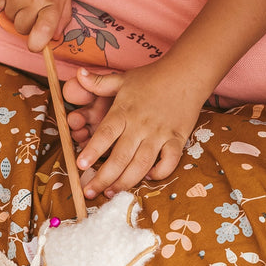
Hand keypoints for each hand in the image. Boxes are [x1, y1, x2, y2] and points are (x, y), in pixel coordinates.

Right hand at [0, 0, 70, 52]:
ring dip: (16, 10)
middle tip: (32, 2)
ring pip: (11, 19)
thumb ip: (62, 16)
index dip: (39, 42)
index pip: (45, 29)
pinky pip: (0, 8)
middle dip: (27, 22)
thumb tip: (55, 38)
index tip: (36, 45)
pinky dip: (5, 1)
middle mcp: (32, 0)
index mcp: (53, 1)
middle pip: (24, 30)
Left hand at [62, 63, 207, 197]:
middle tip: (89, 192)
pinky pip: (169, 162)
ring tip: (111, 193)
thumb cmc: (152, 77)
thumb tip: (78, 74)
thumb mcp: (122, 78)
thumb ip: (98, 82)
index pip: (105, 134)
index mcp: (124, 111)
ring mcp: (159, 134)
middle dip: (103, 178)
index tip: (80, 166)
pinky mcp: (177, 139)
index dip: (92, 151)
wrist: (186, 73)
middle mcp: (140, 125)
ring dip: (125, 182)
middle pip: (120, 157)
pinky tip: (148, 177)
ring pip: (141, 165)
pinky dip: (159, 173)